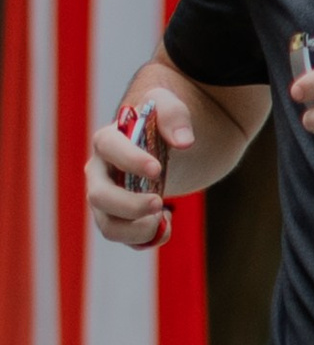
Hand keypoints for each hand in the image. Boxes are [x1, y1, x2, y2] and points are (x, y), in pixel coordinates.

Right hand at [87, 92, 192, 248]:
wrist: (173, 145)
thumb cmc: (165, 122)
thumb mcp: (172, 106)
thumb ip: (174, 114)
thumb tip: (183, 141)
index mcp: (108, 140)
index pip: (107, 148)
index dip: (129, 159)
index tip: (157, 168)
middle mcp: (100, 173)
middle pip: (99, 196)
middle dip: (129, 205)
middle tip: (160, 201)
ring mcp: (109, 199)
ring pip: (108, 226)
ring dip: (137, 229)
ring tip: (164, 215)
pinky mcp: (123, 218)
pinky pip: (127, 239)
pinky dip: (148, 237)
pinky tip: (167, 220)